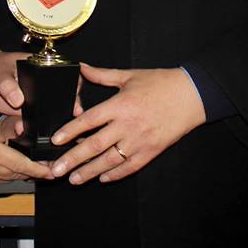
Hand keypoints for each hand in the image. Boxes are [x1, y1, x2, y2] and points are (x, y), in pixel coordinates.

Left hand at [50, 64, 204, 184]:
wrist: (192, 95)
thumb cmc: (159, 82)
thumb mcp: (128, 75)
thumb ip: (102, 75)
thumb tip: (81, 68)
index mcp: (119, 105)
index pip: (89, 121)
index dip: (70, 131)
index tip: (55, 141)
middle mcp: (127, 126)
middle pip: (94, 146)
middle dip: (73, 160)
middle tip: (56, 170)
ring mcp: (139, 141)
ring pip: (110, 161)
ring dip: (90, 171)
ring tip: (74, 179)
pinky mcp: (151, 151)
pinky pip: (130, 167)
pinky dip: (115, 174)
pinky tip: (102, 178)